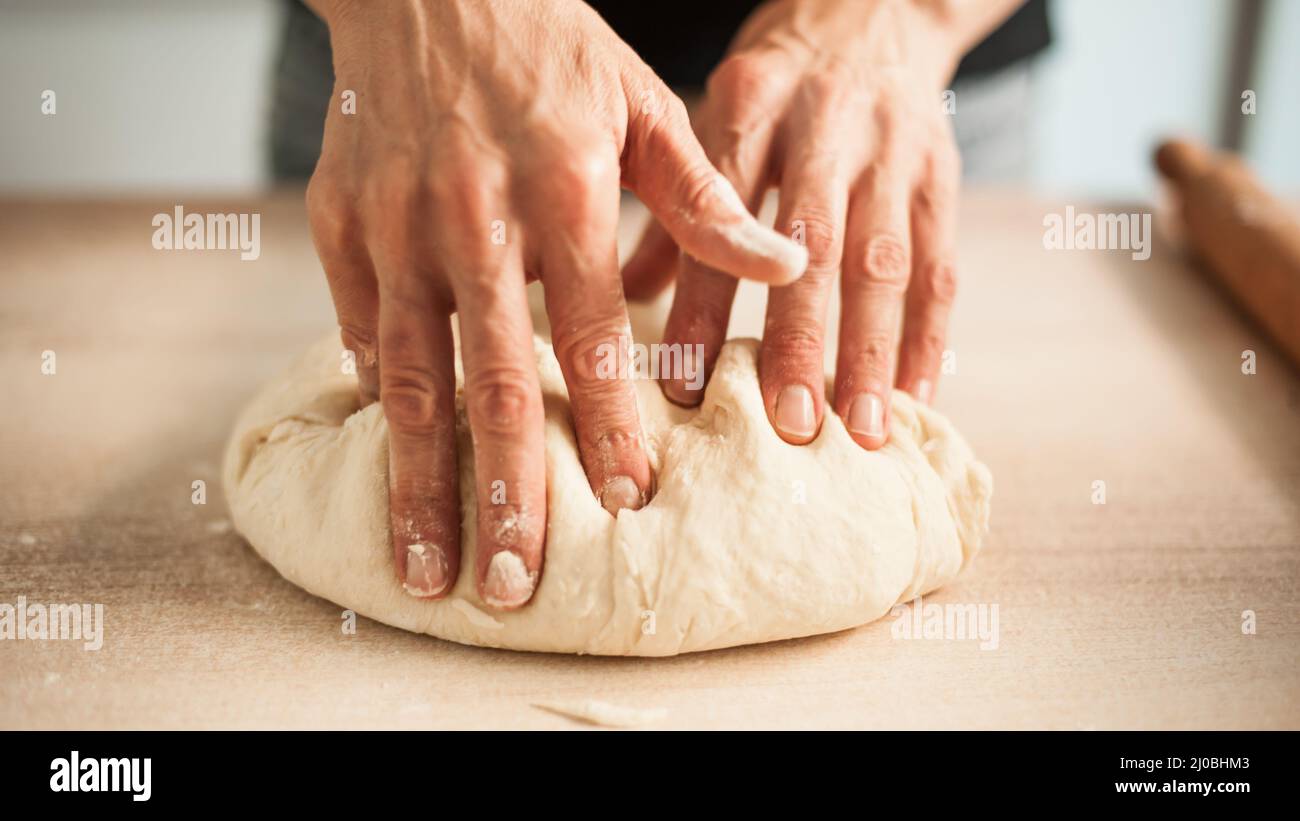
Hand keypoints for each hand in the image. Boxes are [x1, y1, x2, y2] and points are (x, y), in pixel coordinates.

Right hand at [304, 0, 806, 607]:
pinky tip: (397, 466)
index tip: (626, 503)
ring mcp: (392, 228)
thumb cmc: (545, 45)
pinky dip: (384, 401)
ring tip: (427, 567)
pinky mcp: (339, 229)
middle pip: (486, 382)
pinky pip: (361, 333)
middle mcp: (468, 218)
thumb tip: (785, 267)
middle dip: (501, 493)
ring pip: (408, 379)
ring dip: (419, 482)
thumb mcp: (639, 101)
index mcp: (557, 187)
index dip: (606, 423)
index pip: (589, 334)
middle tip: (513, 585)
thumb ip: (706, 196)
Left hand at [623, 0, 971, 448]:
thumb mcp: (716, 112)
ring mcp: (893, 152)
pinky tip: (915, 398)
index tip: (682, 387)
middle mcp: (825, 128)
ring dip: (872, 352)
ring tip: (860, 432)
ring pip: (884, 262)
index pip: (720, 215)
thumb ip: (674, 202)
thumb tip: (623, 296)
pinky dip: (929, 336)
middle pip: (813, 245)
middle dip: (800, 340)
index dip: (702, 304)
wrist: (875, 8)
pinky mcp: (942, 175)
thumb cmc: (777, 79)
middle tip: (785, 425)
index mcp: (751, 107)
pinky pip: (940, 264)